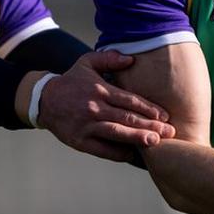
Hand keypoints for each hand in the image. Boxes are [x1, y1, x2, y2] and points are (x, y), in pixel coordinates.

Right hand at [38, 51, 175, 161]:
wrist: (44, 100)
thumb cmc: (71, 81)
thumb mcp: (87, 63)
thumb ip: (109, 59)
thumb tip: (131, 59)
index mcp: (100, 90)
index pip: (129, 100)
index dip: (149, 109)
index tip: (165, 115)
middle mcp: (95, 108)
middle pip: (127, 118)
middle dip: (151, 126)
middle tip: (170, 133)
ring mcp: (87, 126)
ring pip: (116, 133)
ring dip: (137, 139)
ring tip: (155, 142)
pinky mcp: (79, 141)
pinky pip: (101, 149)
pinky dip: (118, 153)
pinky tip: (132, 154)